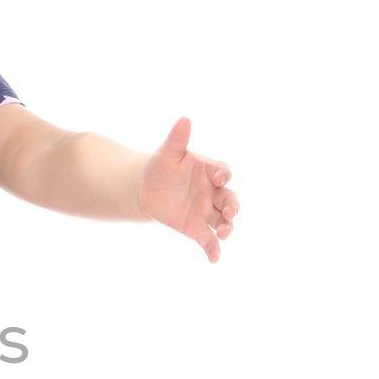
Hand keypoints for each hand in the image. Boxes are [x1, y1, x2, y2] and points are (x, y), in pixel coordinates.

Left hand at [137, 119, 239, 262]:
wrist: (146, 189)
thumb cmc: (160, 167)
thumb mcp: (166, 154)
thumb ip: (177, 139)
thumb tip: (184, 119)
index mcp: (209, 171)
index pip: (223, 172)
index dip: (223, 175)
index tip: (219, 178)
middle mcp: (213, 192)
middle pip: (230, 199)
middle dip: (233, 206)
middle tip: (230, 211)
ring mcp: (206, 211)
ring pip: (224, 220)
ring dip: (228, 227)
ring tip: (225, 232)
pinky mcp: (196, 228)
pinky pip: (209, 240)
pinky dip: (213, 249)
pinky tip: (214, 259)